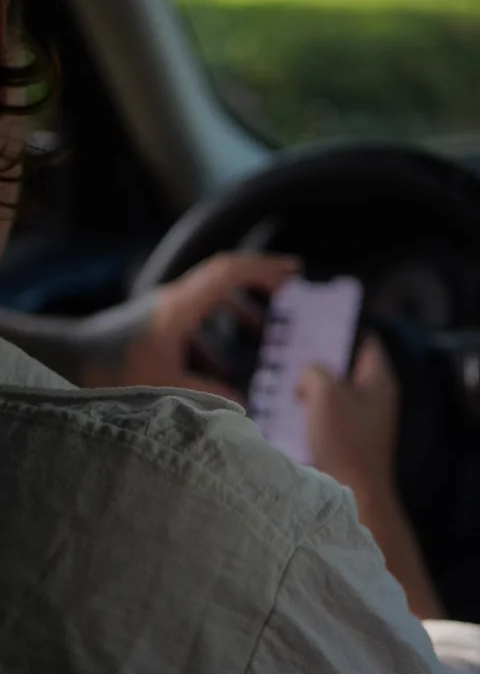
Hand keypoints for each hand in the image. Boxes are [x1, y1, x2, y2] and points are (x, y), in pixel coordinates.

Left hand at [85, 253, 298, 399]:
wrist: (66, 361)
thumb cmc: (109, 370)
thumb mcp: (164, 386)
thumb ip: (208, 396)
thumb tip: (246, 405)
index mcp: (178, 306)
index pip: (227, 273)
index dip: (263, 269)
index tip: (293, 273)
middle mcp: (172, 300)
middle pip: (224, 277)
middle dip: (260, 281)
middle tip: (291, 290)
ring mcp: (163, 310)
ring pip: (210, 299)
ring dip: (239, 311)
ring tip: (264, 333)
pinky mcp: (155, 324)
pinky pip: (196, 319)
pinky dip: (217, 335)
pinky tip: (225, 367)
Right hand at [299, 337, 398, 498]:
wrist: (353, 493)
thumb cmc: (345, 441)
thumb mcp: (326, 392)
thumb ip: (314, 370)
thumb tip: (307, 376)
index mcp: (378, 381)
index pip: (365, 342)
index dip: (340, 330)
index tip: (314, 324)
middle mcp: (374, 399)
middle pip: (345, 367)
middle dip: (318, 361)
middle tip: (291, 354)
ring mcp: (361, 421)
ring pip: (332, 392)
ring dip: (310, 388)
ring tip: (285, 383)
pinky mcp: (347, 440)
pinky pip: (327, 415)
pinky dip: (310, 411)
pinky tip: (289, 412)